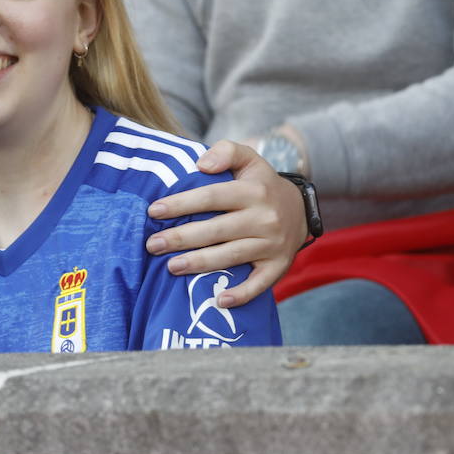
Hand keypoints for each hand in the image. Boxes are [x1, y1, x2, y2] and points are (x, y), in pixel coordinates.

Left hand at [146, 139, 307, 307]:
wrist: (301, 210)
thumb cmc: (261, 185)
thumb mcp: (249, 159)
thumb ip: (226, 152)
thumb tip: (201, 164)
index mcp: (253, 191)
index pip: (212, 196)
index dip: (181, 204)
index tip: (153, 211)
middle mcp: (264, 218)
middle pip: (216, 230)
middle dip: (181, 238)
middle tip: (152, 245)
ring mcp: (272, 244)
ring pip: (231, 256)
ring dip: (200, 264)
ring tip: (170, 267)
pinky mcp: (278, 266)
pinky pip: (260, 284)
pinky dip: (241, 294)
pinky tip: (219, 301)